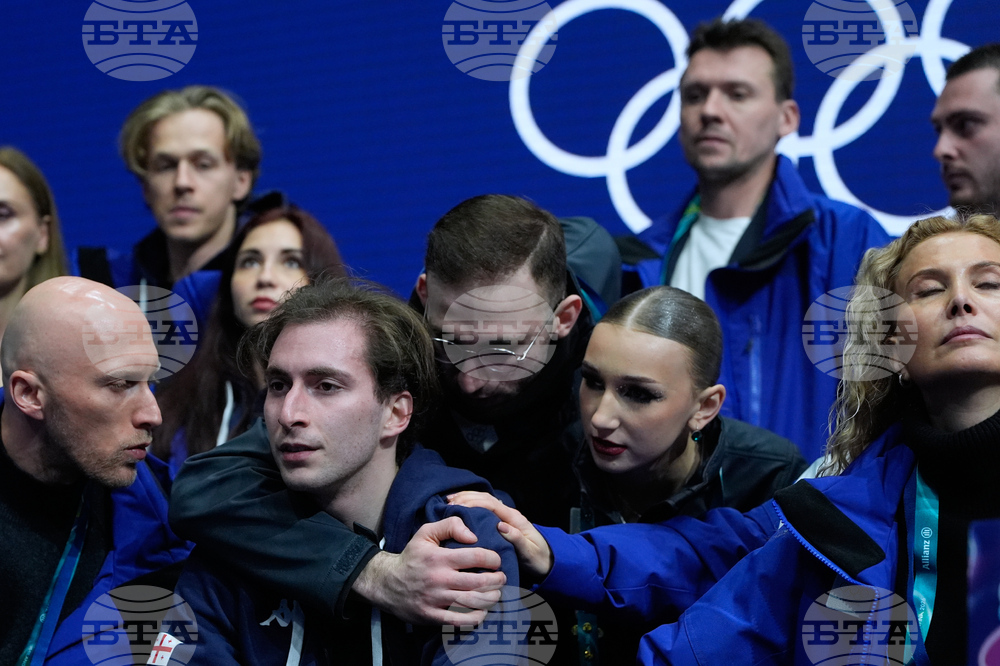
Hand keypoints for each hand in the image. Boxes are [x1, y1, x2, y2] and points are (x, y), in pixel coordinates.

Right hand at [353, 516, 505, 625]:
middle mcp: (439, 579)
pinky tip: (483, 611)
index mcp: (440, 558)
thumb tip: (473, 536)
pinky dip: (476, 617)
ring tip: (496, 593)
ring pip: (473, 601)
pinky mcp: (432, 616)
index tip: (496, 560)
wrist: (387, 583)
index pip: (476, 556)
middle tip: (501, 578)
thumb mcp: (425, 533)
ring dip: (491, 598)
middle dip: (497, 580)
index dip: (493, 558)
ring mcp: (436, 599)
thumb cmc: (412, 557)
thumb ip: (450, 526)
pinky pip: (460, 620)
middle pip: (479, 581)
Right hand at [447, 491, 553, 578]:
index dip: (473, 503)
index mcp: (514, 519)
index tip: (457, 507)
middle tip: (449, 502)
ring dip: (467, 499)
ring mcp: (504, 518)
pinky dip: (471, 506)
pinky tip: (460, 510)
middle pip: (485, 498)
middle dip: (466, 497)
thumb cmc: (538, 558)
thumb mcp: (529, 552)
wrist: (547, 561)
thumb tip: (501, 526)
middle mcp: (508, 515)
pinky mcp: (500, 523)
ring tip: (450, 502)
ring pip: (484, 501)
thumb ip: (517, 539)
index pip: (491, 504)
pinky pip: (484, 510)